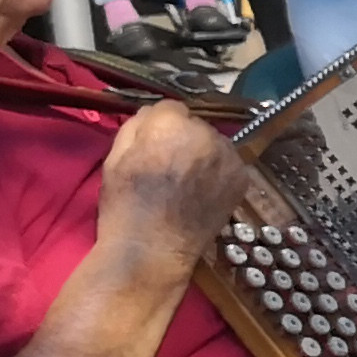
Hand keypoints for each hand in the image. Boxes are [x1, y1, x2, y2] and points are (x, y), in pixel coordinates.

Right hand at [97, 102, 250, 282]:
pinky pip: (229, 163)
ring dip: (204, 154)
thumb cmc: (126, 204)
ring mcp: (228, 156)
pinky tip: (203, 191)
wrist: (153, 248)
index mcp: (170, 124)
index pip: (170, 108)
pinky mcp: (241, 178)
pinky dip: (219, 172)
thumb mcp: (115, 158)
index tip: (154, 144)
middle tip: (171, 166)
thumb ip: (135, 127)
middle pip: (195, 125)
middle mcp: (205, 134)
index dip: (160, 126)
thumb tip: (151, 114)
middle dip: (184, 138)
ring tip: (187, 182)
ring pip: (215, 143)